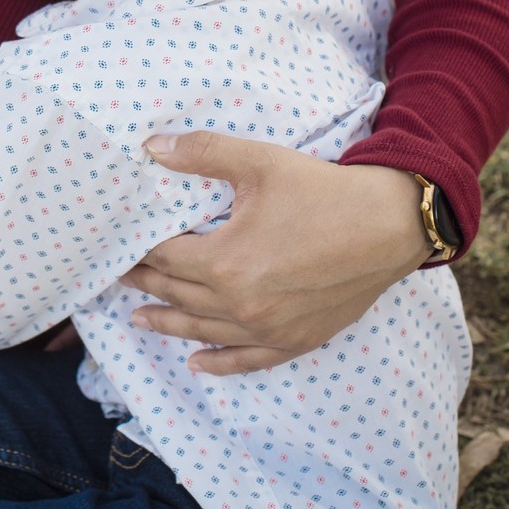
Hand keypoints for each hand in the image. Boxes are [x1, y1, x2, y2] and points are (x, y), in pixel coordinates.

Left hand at [124, 133, 429, 375]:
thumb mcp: (259, 162)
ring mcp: (268, 328)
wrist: (390, 225)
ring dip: (168, 324)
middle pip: (178, 295)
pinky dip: (219, 361)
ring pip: (203, 330)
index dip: (139, 252)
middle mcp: (240, 304)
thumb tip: (151, 147)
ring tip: (139, 319)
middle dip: (145, 285)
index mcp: (225, 262)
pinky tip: (198, 362)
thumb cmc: (324, 191)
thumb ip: (202, 154)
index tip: (119, 249)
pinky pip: (248, 360)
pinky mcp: (295, 339)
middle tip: (119, 279)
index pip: (166, 258)